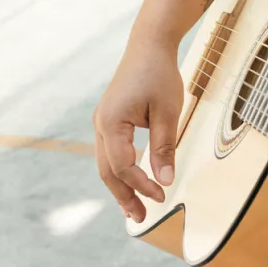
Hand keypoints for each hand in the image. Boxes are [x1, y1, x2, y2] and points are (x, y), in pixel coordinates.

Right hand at [93, 41, 183, 222]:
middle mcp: (100, 124)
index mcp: (111, 122)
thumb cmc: (159, 75)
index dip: (142, 185)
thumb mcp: (167, 112)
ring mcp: (102, 123)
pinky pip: (111, 153)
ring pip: (106, 164)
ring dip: (120, 188)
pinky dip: (120, 172)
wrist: (148, 47)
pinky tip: (132, 184)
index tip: (162, 196)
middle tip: (141, 219)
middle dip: (124, 196)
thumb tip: (164, 180)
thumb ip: (164, 147)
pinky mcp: (109, 121)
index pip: (123, 165)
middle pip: (107, 171)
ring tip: (135, 210)